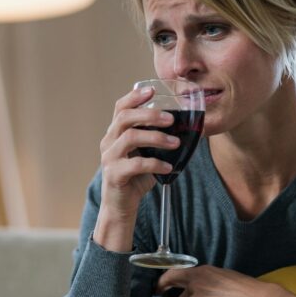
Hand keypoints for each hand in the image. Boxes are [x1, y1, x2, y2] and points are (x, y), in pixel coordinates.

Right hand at [93, 87, 179, 250]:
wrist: (121, 206)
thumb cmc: (136, 178)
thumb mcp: (146, 154)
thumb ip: (156, 139)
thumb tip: (186, 128)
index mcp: (115, 134)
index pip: (120, 108)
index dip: (134, 97)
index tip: (152, 90)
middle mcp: (109, 142)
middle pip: (125, 118)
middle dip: (150, 115)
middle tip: (171, 119)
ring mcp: (109, 158)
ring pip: (130, 137)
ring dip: (156, 137)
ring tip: (175, 143)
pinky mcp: (114, 175)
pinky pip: (136, 164)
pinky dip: (155, 164)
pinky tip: (169, 167)